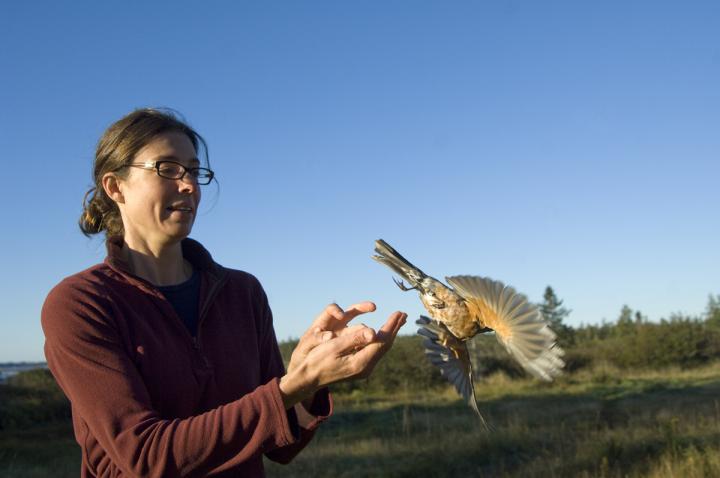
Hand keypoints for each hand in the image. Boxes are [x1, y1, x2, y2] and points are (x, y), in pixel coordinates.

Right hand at [280, 306, 406, 407]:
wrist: (308, 379)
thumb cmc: (317, 360)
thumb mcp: (334, 347)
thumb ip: (353, 339)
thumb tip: (373, 331)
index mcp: (360, 363)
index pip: (381, 341)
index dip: (391, 326)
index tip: (399, 313)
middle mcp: (365, 368)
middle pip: (384, 345)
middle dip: (394, 328)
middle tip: (403, 314)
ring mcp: (363, 369)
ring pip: (381, 348)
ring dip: (389, 333)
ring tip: (397, 321)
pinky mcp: (360, 367)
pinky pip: (374, 350)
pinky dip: (380, 338)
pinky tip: (382, 332)